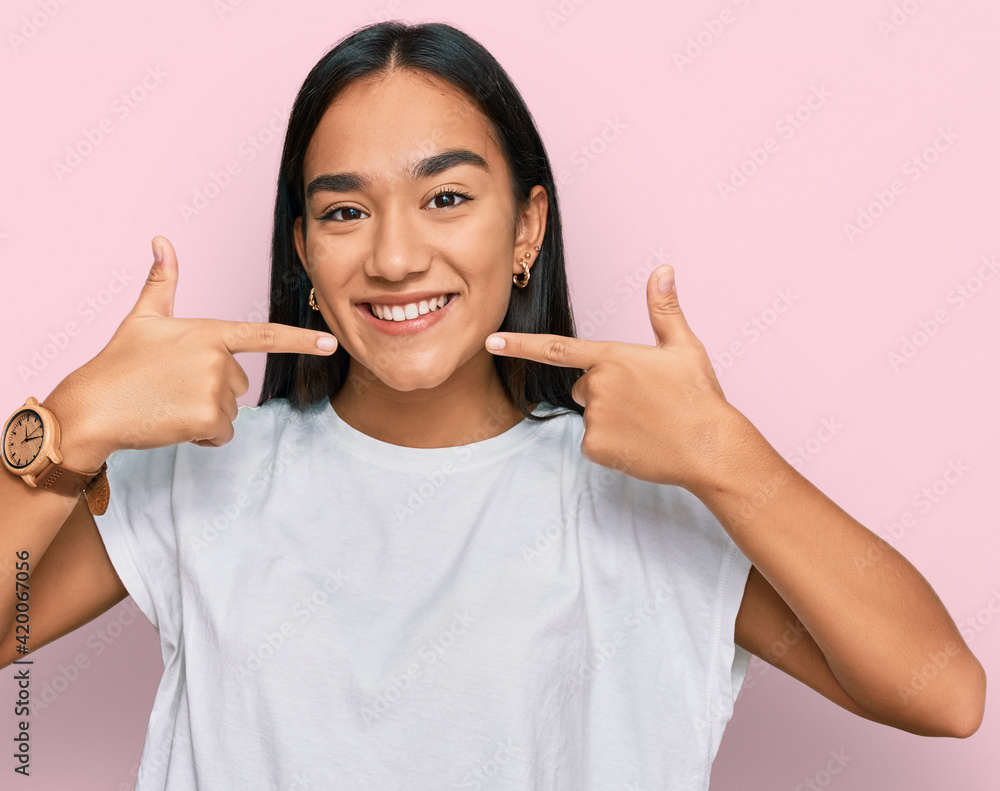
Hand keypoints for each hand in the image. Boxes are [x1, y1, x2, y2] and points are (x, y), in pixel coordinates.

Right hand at [43, 236, 338, 468]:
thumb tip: (161, 240)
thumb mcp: (142, 318)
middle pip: (239, 384)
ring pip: (230, 411)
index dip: (300, 340)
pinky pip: (222, 434)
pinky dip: (201, 435)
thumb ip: (163, 281)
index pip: (264, 335)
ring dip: (204, 415)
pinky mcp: (208, 417)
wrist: (91, 408)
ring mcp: (215, 387)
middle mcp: (218, 357)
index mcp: (210, 332)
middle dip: (211, 391)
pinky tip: (172, 423)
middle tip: (171, 388)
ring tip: (168, 404)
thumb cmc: (118, 363)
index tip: (331, 343)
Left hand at [485, 265, 738, 490]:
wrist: (711, 447)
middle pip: (582, 386)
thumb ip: (664, 309)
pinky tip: (640, 443)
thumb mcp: (684, 347)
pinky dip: (613, 445)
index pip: (556, 348)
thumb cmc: (698, 396)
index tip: (491, 342)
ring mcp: (594, 418)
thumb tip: (663, 270)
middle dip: (605, 392)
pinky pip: (594, 443)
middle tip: (644, 402)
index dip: (520, 344)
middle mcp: (596, 385)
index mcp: (612, 357)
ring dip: (611, 419)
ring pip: (590, 415)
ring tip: (648, 422)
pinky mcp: (596, 447)